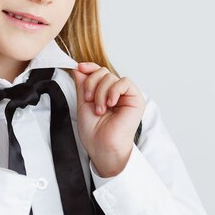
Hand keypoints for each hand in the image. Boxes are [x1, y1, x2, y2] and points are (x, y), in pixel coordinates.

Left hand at [71, 62, 144, 176]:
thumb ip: (82, 85)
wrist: (102, 146)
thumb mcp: (83, 103)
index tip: (79, 68)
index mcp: (104, 93)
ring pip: (111, 77)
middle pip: (103, 72)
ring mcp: (125, 95)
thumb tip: (79, 68)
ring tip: (100, 109)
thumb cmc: (94, 131)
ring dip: (100, 92)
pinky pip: (124, 82)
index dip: (89, 67)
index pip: (98, 72)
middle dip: (91, 84)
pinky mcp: (135, 99)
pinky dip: (113, 91)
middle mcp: (115, 93)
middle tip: (89, 100)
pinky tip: (110, 103)